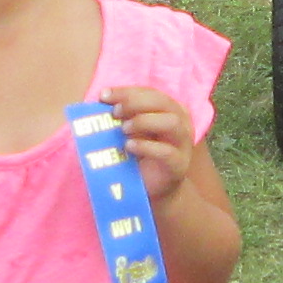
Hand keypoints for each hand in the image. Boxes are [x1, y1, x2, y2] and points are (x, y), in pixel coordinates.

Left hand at [102, 84, 200, 203]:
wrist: (153, 190)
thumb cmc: (139, 156)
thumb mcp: (129, 133)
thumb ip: (120, 118)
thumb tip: (99, 104)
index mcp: (168, 110)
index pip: (150, 93)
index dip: (127, 92)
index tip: (104, 96)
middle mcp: (180, 122)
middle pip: (162, 102)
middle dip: (135, 102)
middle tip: (114, 112)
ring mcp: (183, 144)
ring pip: (172, 122)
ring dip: (145, 121)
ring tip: (123, 129)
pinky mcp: (179, 165)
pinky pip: (167, 152)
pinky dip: (147, 147)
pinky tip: (129, 146)